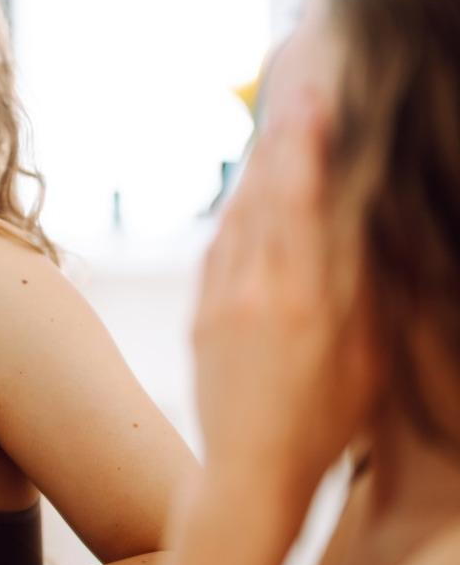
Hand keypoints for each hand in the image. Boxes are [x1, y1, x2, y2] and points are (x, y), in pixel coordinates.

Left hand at [193, 91, 378, 501]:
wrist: (249, 470)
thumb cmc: (325, 422)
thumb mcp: (364, 359)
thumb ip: (362, 292)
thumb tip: (361, 230)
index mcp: (305, 299)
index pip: (302, 203)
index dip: (305, 147)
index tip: (311, 101)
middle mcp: (256, 289)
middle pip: (266, 197)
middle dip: (281, 142)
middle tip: (295, 94)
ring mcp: (220, 299)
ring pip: (239, 217)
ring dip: (257, 171)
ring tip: (276, 132)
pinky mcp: (199, 313)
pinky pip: (217, 248)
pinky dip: (236, 214)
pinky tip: (249, 195)